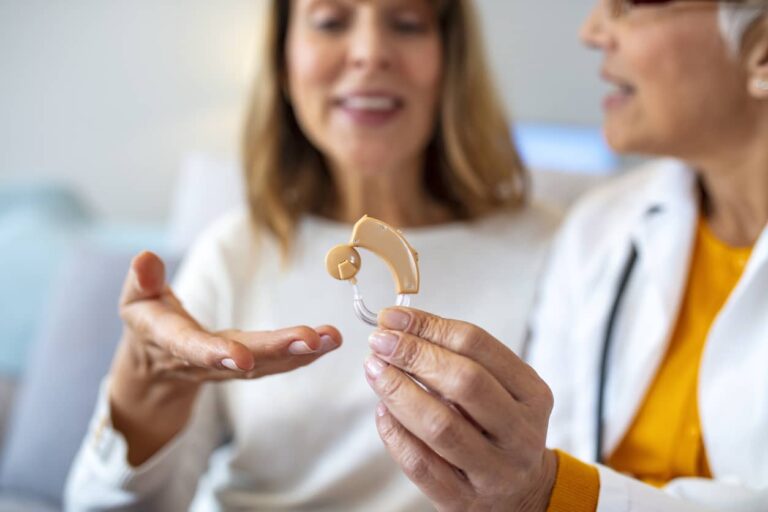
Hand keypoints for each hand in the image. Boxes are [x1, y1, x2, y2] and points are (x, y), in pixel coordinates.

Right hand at [110, 251, 341, 464]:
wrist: (155, 367)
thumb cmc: (147, 321)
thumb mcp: (135, 299)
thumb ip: (142, 280)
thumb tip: (145, 257)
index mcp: (169, 341)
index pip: (191, 348)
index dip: (214, 354)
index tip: (242, 358)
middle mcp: (203, 361)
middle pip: (242, 359)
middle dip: (276, 350)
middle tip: (310, 339)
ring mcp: (229, 368)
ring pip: (266, 364)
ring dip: (302, 353)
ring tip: (332, 338)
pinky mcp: (247, 366)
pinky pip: (276, 364)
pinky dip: (303, 355)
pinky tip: (328, 343)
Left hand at [363, 308, 555, 511]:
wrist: (521, 494)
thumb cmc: (500, 429)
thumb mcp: (500, 389)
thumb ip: (460, 358)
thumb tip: (400, 326)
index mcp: (531, 394)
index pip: (477, 345)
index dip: (429, 326)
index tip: (393, 317)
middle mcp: (518, 433)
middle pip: (463, 382)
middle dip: (413, 355)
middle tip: (380, 341)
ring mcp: (493, 470)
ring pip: (439, 425)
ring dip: (398, 391)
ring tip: (375, 370)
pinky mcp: (463, 500)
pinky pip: (421, 464)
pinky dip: (395, 433)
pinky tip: (382, 411)